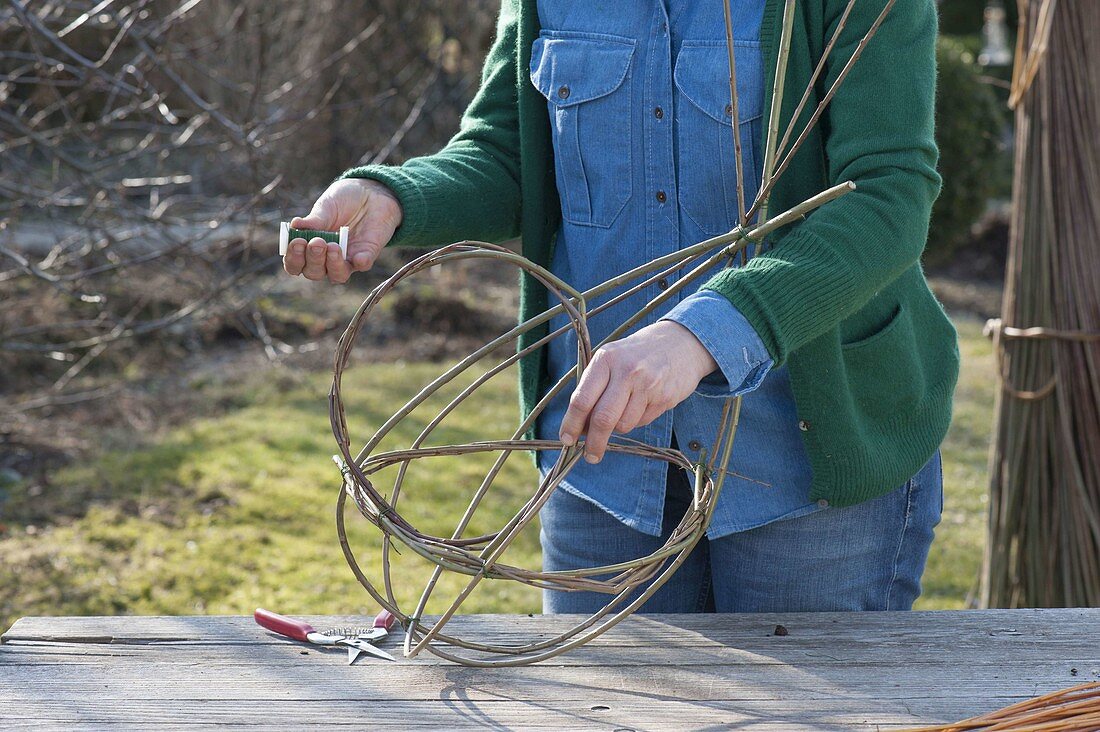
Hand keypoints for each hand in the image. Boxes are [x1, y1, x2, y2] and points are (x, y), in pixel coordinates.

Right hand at [282, 178, 402, 283]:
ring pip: (337, 275)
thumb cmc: (343, 201)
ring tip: (332, 246)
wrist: (370, 192)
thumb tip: (294, 226)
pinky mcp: (366, 255)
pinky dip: (360, 262)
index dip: (293, 258)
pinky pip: (363, 265)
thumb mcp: (326, 207)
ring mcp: (347, 259)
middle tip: (316, 242)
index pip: (295, 264)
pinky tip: (358, 257)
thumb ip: (313, 221)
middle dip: (313, 259)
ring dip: (332, 264)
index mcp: (309, 247)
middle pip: (314, 272)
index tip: (296, 241)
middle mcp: (326, 258)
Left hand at [559, 320, 718, 462]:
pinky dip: (636, 420)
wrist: (680, 342)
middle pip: (603, 419)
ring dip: (618, 428)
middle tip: (590, 455)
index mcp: (606, 359)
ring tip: (624, 410)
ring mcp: (648, 385)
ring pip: (624, 425)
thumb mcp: (610, 359)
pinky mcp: (665, 397)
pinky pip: (642, 422)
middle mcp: (627, 371)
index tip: (567, 440)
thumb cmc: (636, 354)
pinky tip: (641, 404)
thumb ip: (593, 388)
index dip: (571, 424)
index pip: (582, 399)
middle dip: (594, 442)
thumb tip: (578, 427)